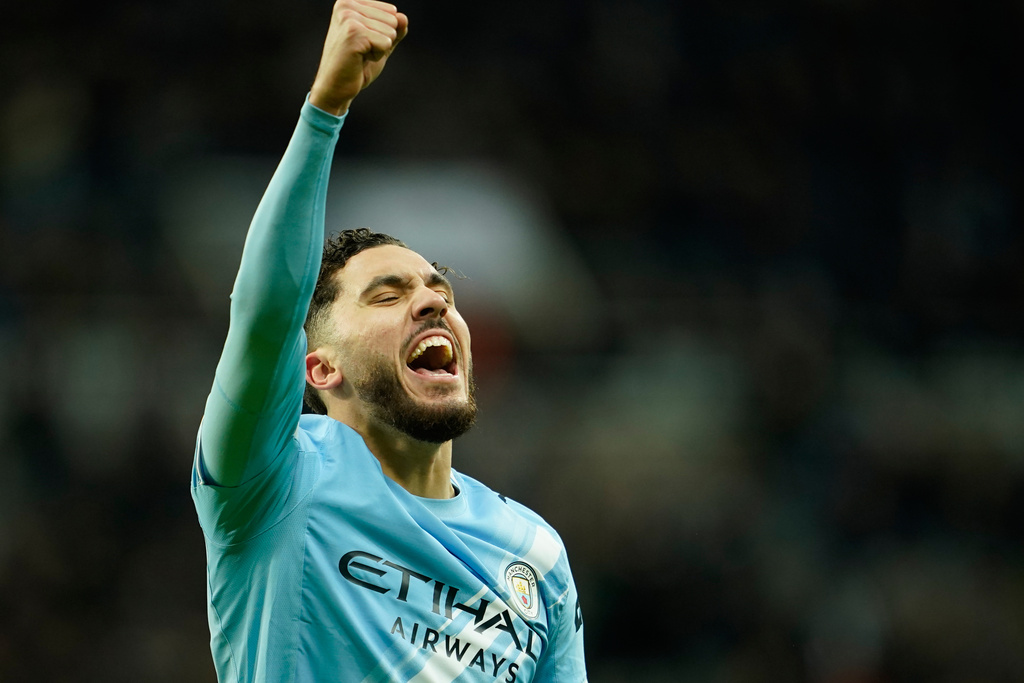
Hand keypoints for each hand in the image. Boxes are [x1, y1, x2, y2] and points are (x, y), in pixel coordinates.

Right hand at [309, 0, 407, 114]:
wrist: (336, 87)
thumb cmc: (356, 65)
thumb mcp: (380, 43)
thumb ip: (394, 29)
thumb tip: (403, 18)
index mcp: (350, 2)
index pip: (392, 12)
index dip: (384, 33)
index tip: (364, 43)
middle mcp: (347, 5)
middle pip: (393, 20)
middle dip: (382, 40)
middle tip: (362, 51)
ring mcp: (349, 17)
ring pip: (391, 31)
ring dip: (379, 49)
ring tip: (360, 55)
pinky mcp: (353, 33)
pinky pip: (386, 43)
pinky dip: (377, 56)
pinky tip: (359, 59)